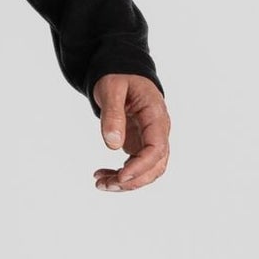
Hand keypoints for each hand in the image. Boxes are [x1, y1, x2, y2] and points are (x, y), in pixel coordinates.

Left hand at [92, 74, 169, 192]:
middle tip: (104, 184)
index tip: (121, 177)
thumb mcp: (111, 89)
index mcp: (155, 115)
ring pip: (148, 170)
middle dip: (133, 181)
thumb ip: (112, 115)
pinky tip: (102, 175)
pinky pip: (137, 167)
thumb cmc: (118, 77)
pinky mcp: (141, 145)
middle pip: (156, 165)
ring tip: (100, 183)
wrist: (123, 73)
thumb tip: (113, 145)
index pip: (157, 148)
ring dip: (126, 182)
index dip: (141, 166)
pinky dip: (121, 175)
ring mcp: (151, 139)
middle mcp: (158, 130)